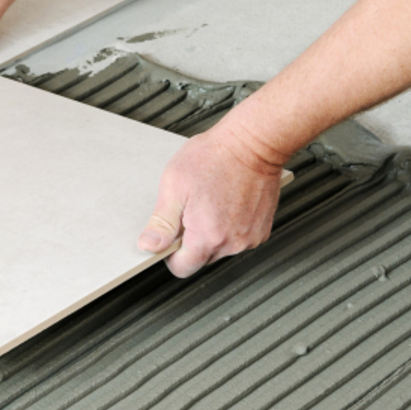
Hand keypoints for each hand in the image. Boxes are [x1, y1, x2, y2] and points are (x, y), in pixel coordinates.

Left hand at [137, 122, 284, 277]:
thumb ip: (161, 223)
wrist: (254, 141)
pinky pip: (237, 239)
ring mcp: (250, 237)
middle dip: (192, 242)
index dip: (171, 254)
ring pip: (220, 249)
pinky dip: (229, 227)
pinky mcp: (262, 229)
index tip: (172, 235)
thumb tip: (149, 246)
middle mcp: (232, 243)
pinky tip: (227, 204)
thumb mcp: (175, 186)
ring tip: (211, 203)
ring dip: (212, 234)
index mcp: (207, 237)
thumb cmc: (216, 157)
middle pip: (201, 259)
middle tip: (192, 210)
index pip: (182, 268)